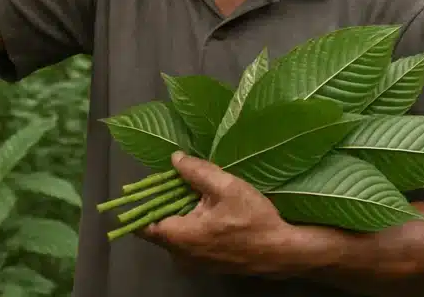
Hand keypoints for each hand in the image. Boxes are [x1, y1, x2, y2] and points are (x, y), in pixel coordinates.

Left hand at [139, 151, 296, 275]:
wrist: (281, 251)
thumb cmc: (252, 219)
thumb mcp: (226, 186)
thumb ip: (196, 171)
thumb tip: (175, 158)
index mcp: (179, 236)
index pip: (142, 224)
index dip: (142, 203)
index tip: (149, 184)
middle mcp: (180, 254)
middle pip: (158, 227)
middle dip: (164, 204)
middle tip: (178, 181)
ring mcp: (194, 262)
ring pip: (174, 234)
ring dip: (180, 213)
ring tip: (195, 192)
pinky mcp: (206, 263)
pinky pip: (188, 242)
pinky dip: (191, 224)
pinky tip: (208, 209)